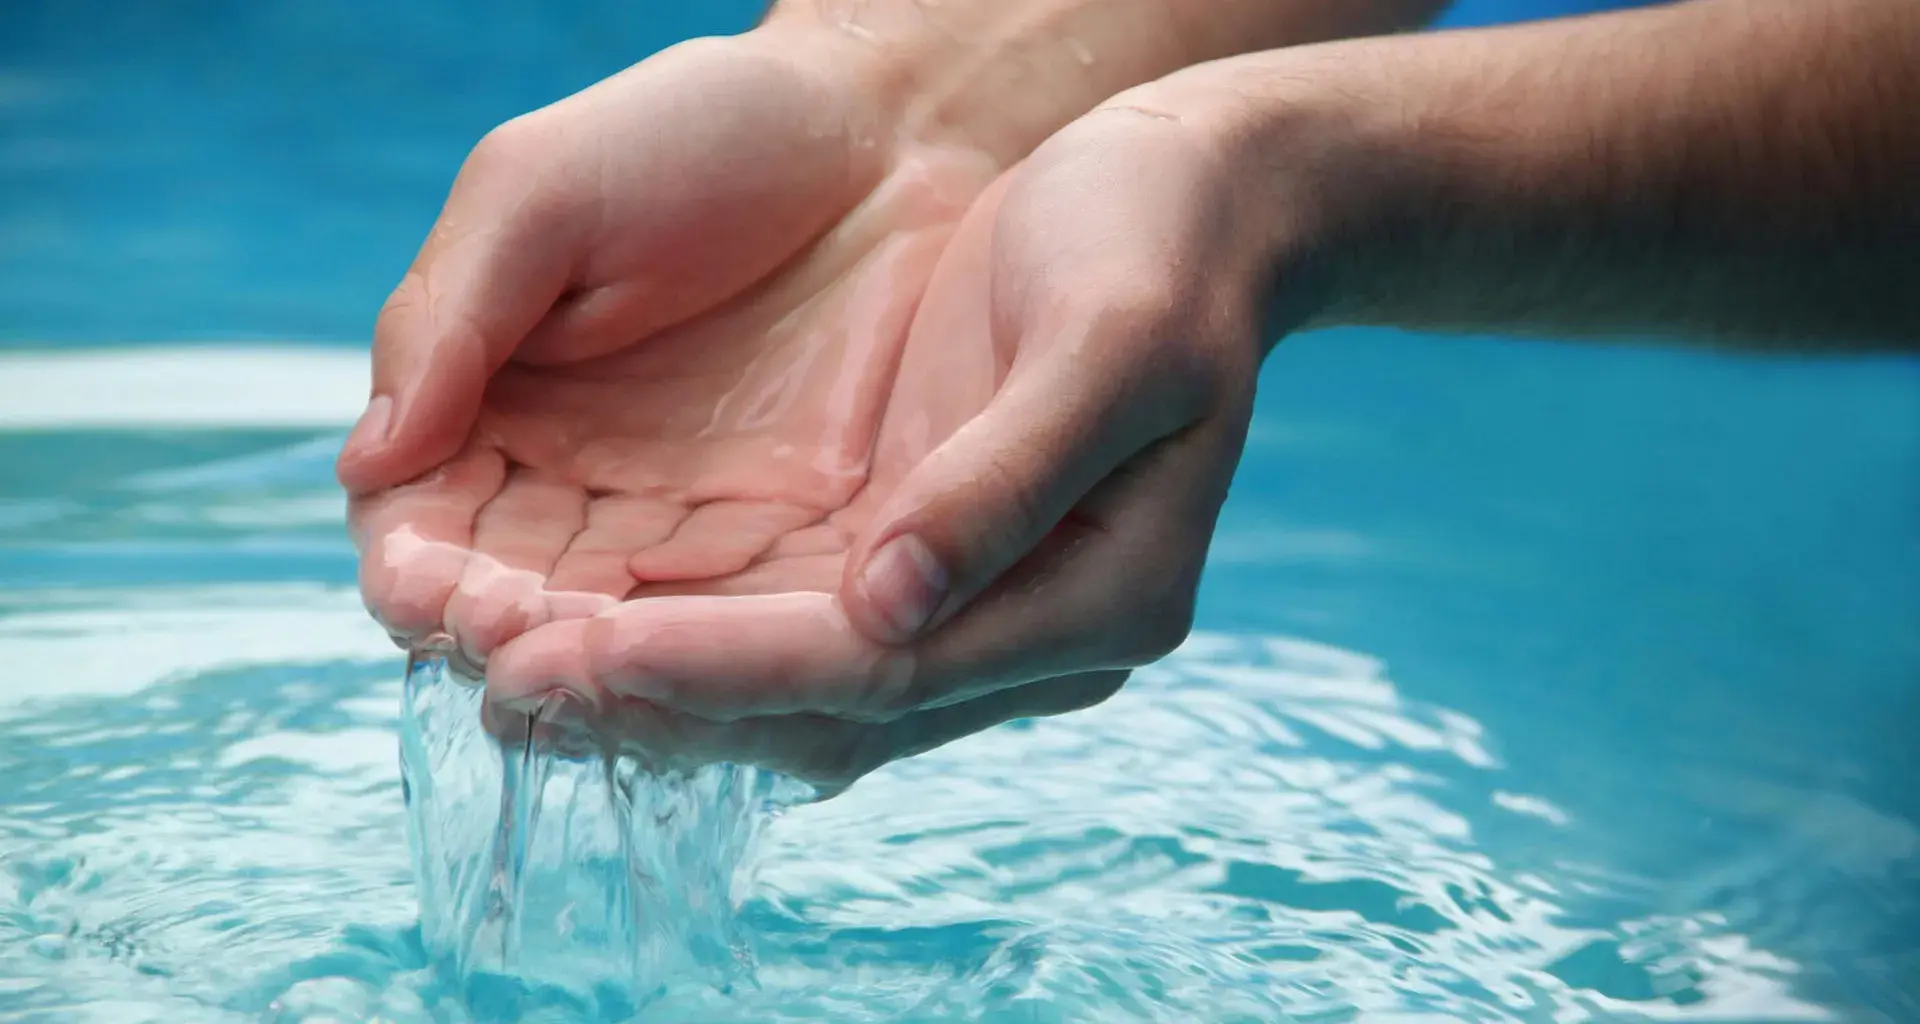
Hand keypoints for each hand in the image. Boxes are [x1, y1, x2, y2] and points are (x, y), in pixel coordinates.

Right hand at [340, 29, 1002, 670]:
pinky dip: (707, 659)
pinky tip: (694, 673)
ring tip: (579, 672)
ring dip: (592, 664)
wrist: (883, 127)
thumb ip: (449, 319)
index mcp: (493, 407)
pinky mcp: (795, 542)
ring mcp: (689, 523)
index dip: (419, 566)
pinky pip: (737, 622)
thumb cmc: (695, 134)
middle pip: (513, 600)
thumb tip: (365, 463)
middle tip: (503, 644)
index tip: (422, 589)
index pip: (425, 523)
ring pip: (618, 632)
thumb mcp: (541, 196)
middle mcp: (581, 486)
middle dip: (499, 633)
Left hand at [484, 83, 1276, 787]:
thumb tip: (889, 608)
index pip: (879, 673)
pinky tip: (573, 617)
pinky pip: (779, 623)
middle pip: (817, 709)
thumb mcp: (1110, 341)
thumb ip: (1008, 479)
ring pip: (785, 687)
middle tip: (497, 684)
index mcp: (1096, 599)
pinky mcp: (911, 557)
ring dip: (649, 683)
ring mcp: (965, 605)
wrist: (1184, 194)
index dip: (726, 671)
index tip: (583, 654)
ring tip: (498, 669)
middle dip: (656, 699)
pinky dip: (677, 629)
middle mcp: (1025, 634)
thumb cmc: (1158, 243)